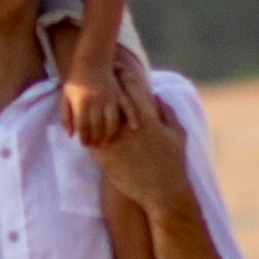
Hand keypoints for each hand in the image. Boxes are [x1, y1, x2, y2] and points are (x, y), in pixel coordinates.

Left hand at [59, 43, 141, 147]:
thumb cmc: (76, 81)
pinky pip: (129, 107)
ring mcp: (110, 97)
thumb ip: (66, 117)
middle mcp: (97, 100)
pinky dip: (133, 118)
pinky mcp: (120, 94)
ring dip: (111, 135)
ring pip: (113, 121)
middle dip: (96, 139)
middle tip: (95, 146)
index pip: (83, 126)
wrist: (91, 62)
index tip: (84, 144)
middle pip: (98, 126)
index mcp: (81, 101)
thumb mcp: (65, 97)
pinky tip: (134, 128)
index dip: (84, 138)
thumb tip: (70, 135)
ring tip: (107, 142)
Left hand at [82, 78, 187, 198]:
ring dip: (91, 108)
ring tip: (84, 97)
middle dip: (105, 86)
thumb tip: (157, 98)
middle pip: (112, 100)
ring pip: (98, 119)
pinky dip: (87, 132)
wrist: (163, 191)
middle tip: (97, 76)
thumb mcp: (177, 134)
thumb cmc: (173, 163)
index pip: (133, 91)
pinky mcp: (106, 158)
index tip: (117, 68)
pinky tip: (81, 126)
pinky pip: (92, 140)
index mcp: (148, 118)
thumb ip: (166, 113)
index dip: (124, 76)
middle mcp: (129, 127)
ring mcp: (116, 143)